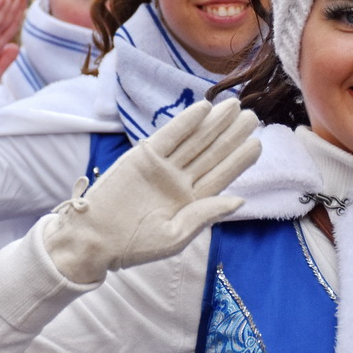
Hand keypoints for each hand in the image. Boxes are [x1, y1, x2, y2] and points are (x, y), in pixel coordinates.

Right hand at [43, 100, 261, 283]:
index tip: (258, 143)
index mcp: (192, 202)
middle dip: (231, 135)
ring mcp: (164, 167)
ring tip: (234, 106)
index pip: (221, 175)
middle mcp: (181, 181)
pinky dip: (186, 122)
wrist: (94, 239)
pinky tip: (204, 109)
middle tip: (252, 116)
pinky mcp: (144, 156)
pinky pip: (170, 135)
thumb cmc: (134, 246)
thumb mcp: (175, 237)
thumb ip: (206, 215)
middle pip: (212, 153)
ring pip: (195, 140)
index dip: (239, 159)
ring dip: (214, 123)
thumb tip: (240, 200)